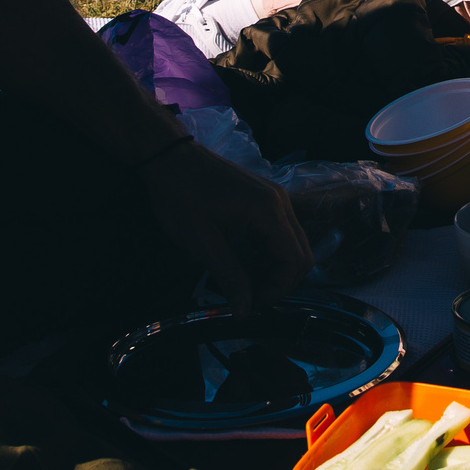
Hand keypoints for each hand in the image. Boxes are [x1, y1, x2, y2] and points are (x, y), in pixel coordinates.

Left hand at [137, 138, 312, 310]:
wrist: (169, 158)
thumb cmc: (180, 197)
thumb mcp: (202, 241)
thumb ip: (229, 276)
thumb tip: (244, 311)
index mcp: (268, 210)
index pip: (294, 259)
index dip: (278, 289)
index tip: (251, 305)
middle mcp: (280, 202)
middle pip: (301, 252)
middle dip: (280, 282)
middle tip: (249, 298)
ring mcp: (274, 197)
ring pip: (291, 244)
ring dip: (273, 269)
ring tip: (243, 284)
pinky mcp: (264, 198)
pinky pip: (279, 232)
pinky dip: (267, 253)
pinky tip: (243, 263)